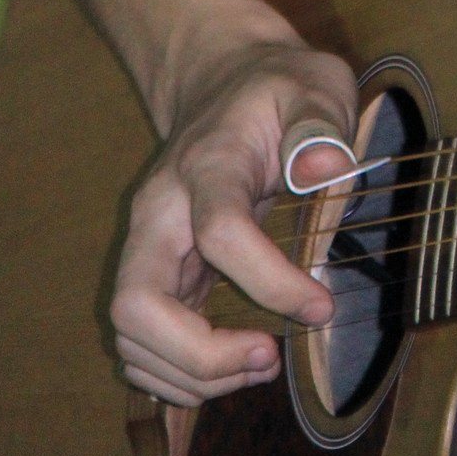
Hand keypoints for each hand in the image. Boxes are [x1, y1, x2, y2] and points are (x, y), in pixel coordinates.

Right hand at [111, 36, 358, 406]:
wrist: (227, 82)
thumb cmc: (280, 89)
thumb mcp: (316, 84)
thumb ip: (321, 122)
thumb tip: (325, 167)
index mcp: (207, 164)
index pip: (220, 232)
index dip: (269, 281)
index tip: (322, 305)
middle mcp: (159, 212)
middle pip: (137, 302)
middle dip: (198, 353)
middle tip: (268, 357)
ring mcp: (147, 246)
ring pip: (131, 335)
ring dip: (191, 372)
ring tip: (260, 365)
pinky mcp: (153, 273)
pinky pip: (141, 343)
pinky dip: (178, 374)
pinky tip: (233, 367)